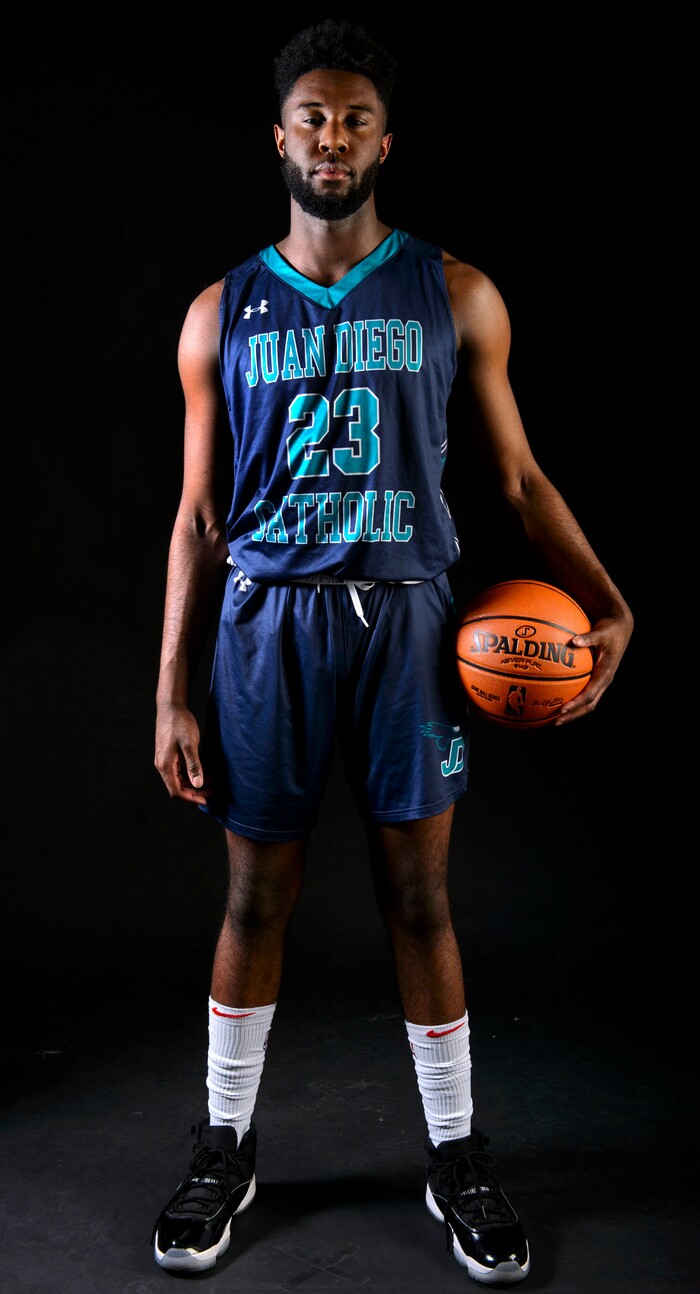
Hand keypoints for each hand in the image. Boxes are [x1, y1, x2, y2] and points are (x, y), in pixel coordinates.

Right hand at [154, 702, 211, 803]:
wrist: (170, 707)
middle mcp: (162, 766)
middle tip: (213, 791)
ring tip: (211, 782)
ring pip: (179, 779)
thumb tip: (197, 784)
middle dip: (195, 792)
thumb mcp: (189, 744)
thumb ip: (193, 765)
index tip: (206, 799)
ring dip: (194, 783)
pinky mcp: (169, 755)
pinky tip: (204, 771)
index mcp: (166, 766)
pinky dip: (191, 774)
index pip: (176, 791)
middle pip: (177, 787)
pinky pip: (179, 771)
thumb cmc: (180, 723)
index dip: (191, 798)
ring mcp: (165, 760)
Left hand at [555, 607, 633, 724]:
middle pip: (589, 705)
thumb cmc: (610, 630)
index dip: (577, 702)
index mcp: (606, 673)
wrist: (621, 629)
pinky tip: (558, 700)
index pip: (591, 693)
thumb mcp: (601, 632)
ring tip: (555, 719)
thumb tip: (574, 640)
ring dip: (573, 712)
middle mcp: (605, 681)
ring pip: (589, 703)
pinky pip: (585, 694)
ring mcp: (602, 682)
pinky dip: (574, 700)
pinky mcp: (598, 679)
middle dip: (573, 715)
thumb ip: (588, 638)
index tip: (563, 709)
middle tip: (556, 722)